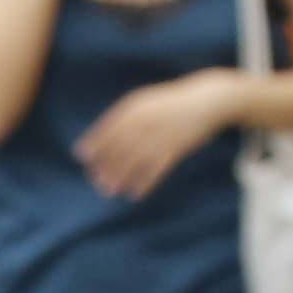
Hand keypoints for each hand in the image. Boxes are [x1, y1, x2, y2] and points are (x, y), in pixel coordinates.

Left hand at [73, 68, 236, 198]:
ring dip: (121, 177)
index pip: (110, 126)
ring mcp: (163, 134)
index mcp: (138, 106)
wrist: (209, 98)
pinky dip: (145, 182)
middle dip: (106, 165)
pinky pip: (157, 168)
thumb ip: (126, 115)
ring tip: (110, 190)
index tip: (83, 156)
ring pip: (135, 161)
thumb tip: (101, 136)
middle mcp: (148, 120)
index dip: (95, 142)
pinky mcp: (177, 147)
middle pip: (120, 146)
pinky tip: (135, 193)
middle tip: (96, 180)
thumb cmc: (172, 102)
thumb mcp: (148, 100)